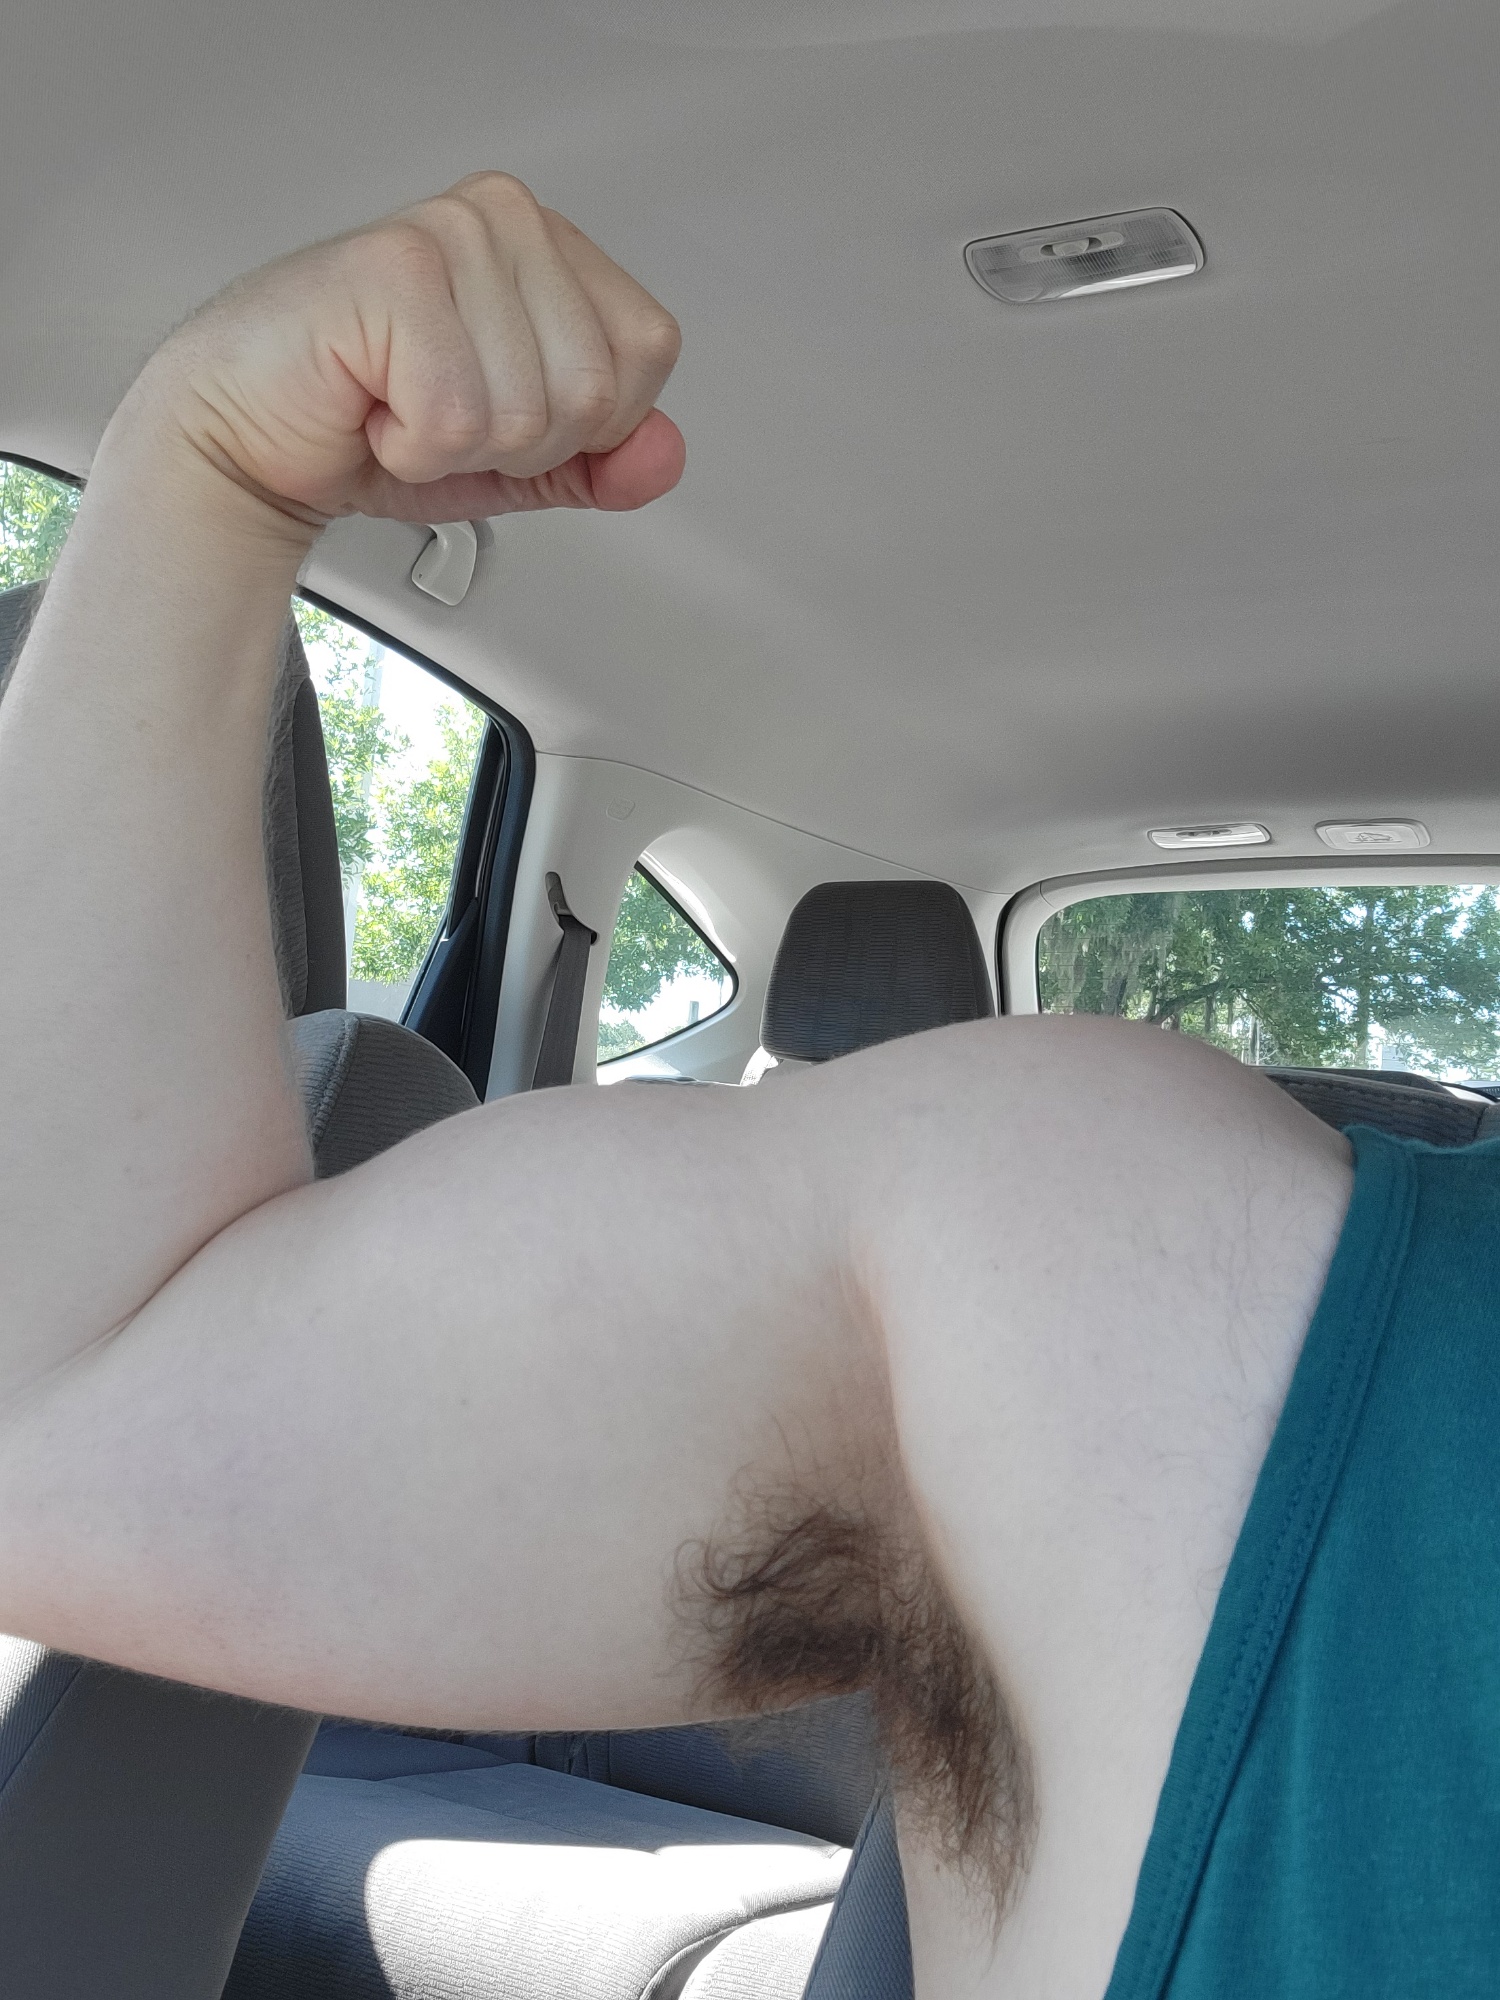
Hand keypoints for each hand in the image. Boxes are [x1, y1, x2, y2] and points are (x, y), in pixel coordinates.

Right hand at [126, 173, 684, 530]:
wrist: (250, 437)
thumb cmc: (368, 424)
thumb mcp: (518, 459)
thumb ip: (603, 460)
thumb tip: (663, 454)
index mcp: (548, 246)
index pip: (646, 352)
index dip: (585, 423)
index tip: (501, 411)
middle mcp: (505, 221)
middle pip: (595, 391)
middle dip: (519, 444)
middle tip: (442, 414)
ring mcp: (450, 236)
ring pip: (528, 412)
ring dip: (459, 448)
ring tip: (402, 407)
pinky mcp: (394, 273)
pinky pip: (457, 417)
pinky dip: (412, 448)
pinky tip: (372, 406)